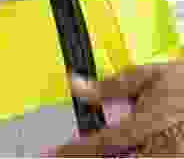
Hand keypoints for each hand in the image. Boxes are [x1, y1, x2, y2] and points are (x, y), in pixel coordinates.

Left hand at [50, 63, 183, 156]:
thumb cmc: (183, 85)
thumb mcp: (149, 77)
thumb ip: (111, 85)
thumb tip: (77, 85)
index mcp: (146, 125)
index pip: (102, 144)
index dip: (75, 151)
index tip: (56, 153)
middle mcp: (157, 148)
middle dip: (92, 158)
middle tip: (69, 154)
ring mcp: (168, 157)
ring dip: (114, 158)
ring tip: (102, 152)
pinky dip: (129, 158)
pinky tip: (122, 154)